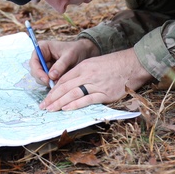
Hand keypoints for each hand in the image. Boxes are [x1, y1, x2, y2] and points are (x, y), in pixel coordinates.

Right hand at [28, 38, 98, 85]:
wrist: (83, 53)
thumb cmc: (76, 50)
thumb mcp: (69, 56)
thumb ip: (60, 65)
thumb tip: (51, 76)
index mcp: (42, 48)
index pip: (33, 61)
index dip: (37, 71)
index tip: (46, 79)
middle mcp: (41, 57)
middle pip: (35, 71)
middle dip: (43, 78)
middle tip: (53, 83)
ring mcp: (44, 65)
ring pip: (40, 78)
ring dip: (48, 82)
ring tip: (59, 81)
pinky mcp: (49, 73)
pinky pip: (47, 81)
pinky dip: (52, 83)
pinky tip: (60, 82)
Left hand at [38, 48, 152, 111]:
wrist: (131, 65)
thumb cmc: (113, 65)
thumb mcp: (94, 64)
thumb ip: (81, 73)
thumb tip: (68, 85)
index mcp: (83, 67)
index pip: (63, 79)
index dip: (53, 90)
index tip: (46, 98)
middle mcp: (87, 75)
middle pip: (65, 87)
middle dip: (52, 97)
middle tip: (43, 106)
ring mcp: (96, 84)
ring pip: (73, 93)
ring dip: (60, 102)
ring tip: (51, 109)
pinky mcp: (105, 93)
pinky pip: (87, 99)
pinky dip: (75, 104)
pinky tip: (66, 109)